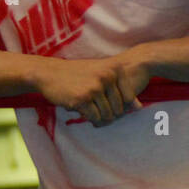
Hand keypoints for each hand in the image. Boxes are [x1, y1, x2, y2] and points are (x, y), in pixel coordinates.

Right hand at [34, 52, 148, 126]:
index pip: (128, 98)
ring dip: (99, 118)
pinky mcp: (82, 99)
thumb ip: (121, 91)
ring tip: (89, 110)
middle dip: (109, 115)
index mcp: (115, 69)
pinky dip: (90, 119)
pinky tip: (81, 110)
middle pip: (119, 109)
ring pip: (107, 115)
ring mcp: (94, 88)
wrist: (49, 73)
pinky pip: (94, 118)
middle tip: (96, 110)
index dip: (119, 106)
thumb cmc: (77, 75)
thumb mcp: (101, 76)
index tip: (105, 101)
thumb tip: (139, 107)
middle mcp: (107, 77)